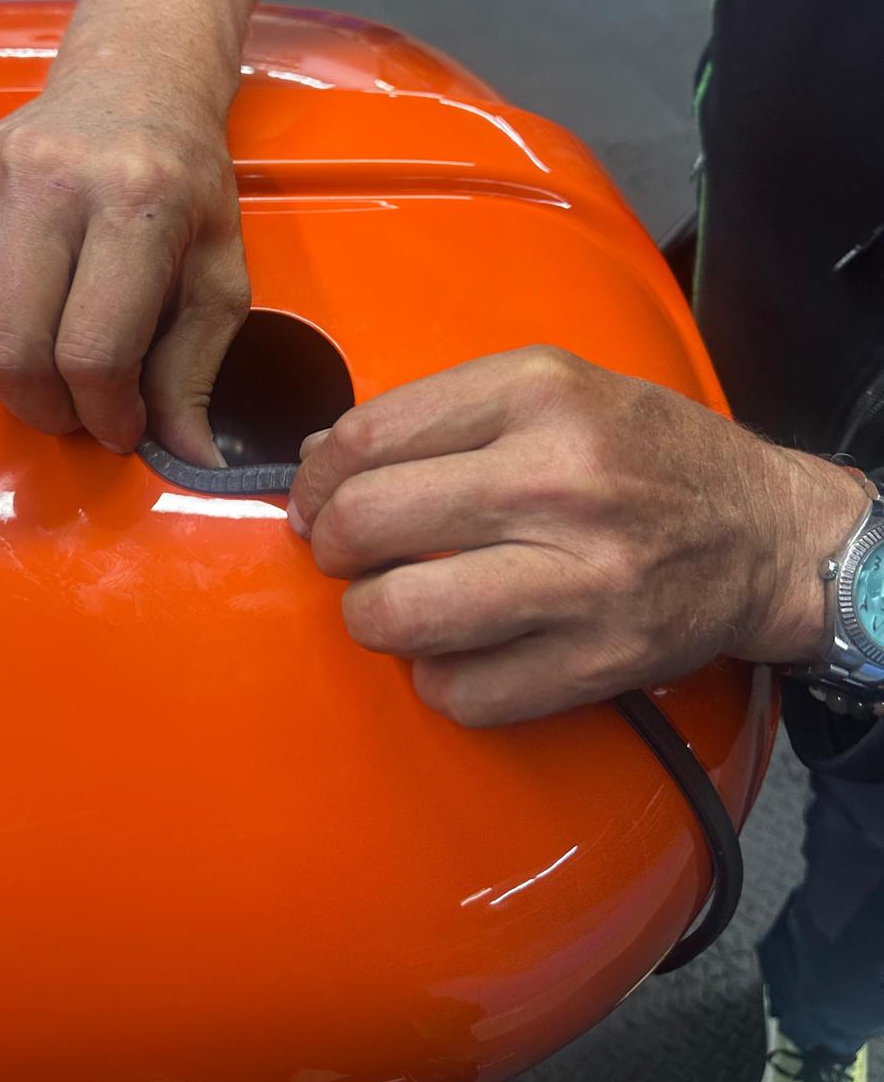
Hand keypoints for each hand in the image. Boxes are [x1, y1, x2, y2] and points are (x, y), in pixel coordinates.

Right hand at [0, 72, 248, 462]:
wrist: (134, 79)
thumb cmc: (186, 179)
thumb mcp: (221, 272)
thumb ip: (198, 369)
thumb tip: (187, 459)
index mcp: (136, 200)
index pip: (93, 349)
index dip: (106, 414)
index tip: (123, 426)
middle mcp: (49, 181)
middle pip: (10, 353)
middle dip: (46, 411)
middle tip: (80, 411)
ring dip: (0, 388)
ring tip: (48, 375)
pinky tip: (22, 318)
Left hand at [288, 346, 866, 725]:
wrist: (765, 531)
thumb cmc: (642, 451)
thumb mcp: (550, 389)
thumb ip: (436, 413)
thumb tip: (319, 460)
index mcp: (537, 391)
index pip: (367, 437)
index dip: (316, 479)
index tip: (317, 501)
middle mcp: (558, 478)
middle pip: (368, 523)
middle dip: (332, 547)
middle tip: (347, 553)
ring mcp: (583, 576)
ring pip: (400, 616)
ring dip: (371, 618)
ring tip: (393, 604)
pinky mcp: (601, 660)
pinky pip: (463, 693)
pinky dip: (438, 680)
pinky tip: (458, 651)